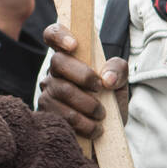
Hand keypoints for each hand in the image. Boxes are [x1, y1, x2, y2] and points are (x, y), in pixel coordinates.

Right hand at [37, 22, 128, 138]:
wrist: (107, 133)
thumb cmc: (109, 101)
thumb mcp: (120, 82)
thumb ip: (119, 70)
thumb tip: (107, 78)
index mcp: (70, 57)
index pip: (53, 35)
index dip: (59, 35)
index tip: (74, 45)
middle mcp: (54, 72)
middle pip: (58, 62)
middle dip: (84, 76)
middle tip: (100, 89)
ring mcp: (47, 93)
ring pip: (62, 91)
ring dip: (88, 105)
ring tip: (101, 115)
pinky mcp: (46, 114)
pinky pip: (61, 115)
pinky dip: (83, 123)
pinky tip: (94, 128)